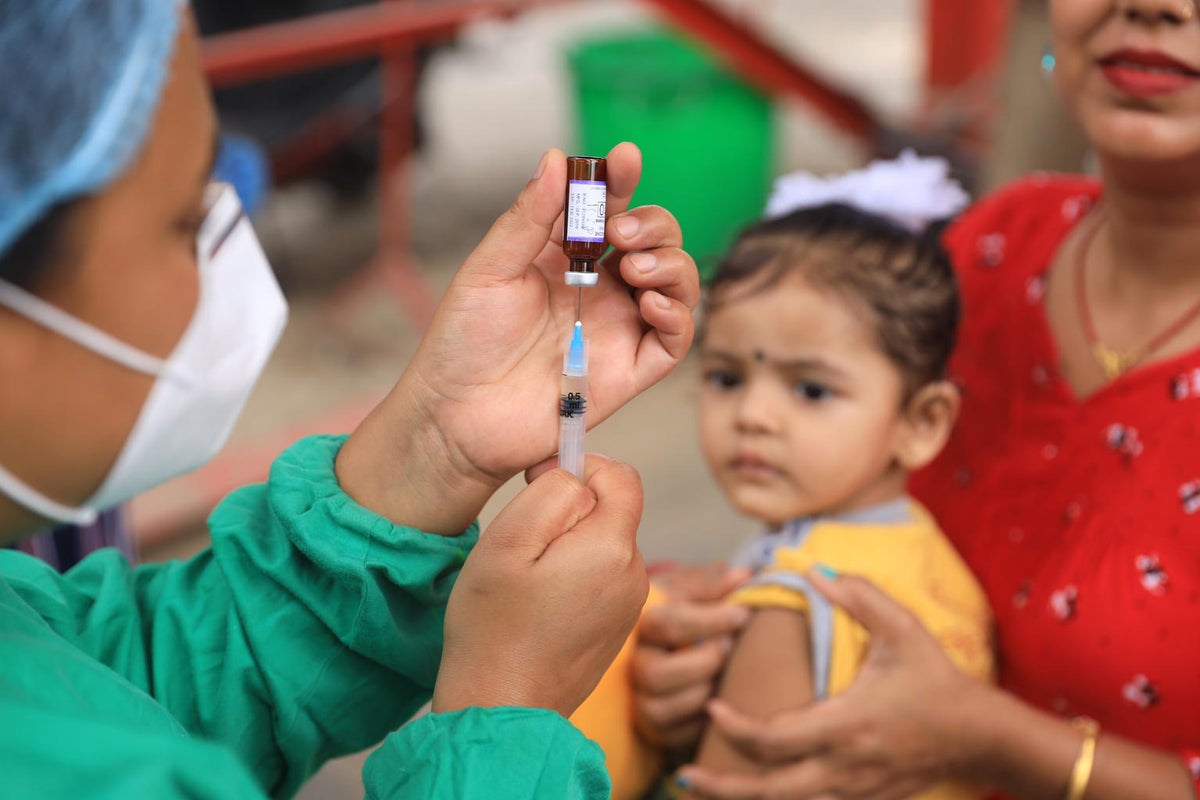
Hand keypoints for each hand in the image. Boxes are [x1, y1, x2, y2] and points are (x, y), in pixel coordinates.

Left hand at [337, 143, 698, 532]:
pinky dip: (678, 314)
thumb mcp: (489, 269)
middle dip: (652, 224)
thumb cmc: (463, 344)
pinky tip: (650, 303)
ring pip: (676, 284)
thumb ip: (528, 217)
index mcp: (565, 258)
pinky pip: (676, 340)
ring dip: (670, 263)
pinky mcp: (630, 371)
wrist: (456, 416)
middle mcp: (599, 289)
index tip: (625, 159)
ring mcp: (618, 328)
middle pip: (655, 241)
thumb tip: (556, 157)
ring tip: (634, 266)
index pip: (608, 208)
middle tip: (620, 232)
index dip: (621, 181)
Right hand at [432, 455, 647, 717]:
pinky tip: (543, 606)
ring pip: (605, 543)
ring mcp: (631, 603)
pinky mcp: (619, 625)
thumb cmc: (494, 624)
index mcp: (613, 547)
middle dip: (571, 514)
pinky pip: (603, 577)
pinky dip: (576, 578)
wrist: (502, 707)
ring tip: (531, 582)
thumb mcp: (509, 539)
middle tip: (525, 548)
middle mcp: (636, 573)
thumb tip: (577, 473)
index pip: (621, 476)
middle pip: (611, 510)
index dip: (580, 469)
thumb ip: (552, 491)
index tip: (538, 489)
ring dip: (572, 547)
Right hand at [632, 564, 752, 750]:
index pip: (667, 624)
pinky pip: (676, 736)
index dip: (708, 620)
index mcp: (642, 624)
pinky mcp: (657, 730)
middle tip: (729, 648)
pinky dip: (703, 720)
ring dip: (703, 692)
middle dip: (703, 662)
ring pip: (664, 708)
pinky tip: (718, 698)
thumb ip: (713, 583)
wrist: (676, 650)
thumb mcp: (694, 592)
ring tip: (726, 674)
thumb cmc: (686, 614)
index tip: (743, 613)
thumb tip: (742, 575)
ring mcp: (642, 700)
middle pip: (656, 674)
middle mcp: (635, 664)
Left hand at [677, 570, 987, 799]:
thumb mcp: (904, 628)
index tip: (711, 709)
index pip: (775, 738)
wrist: (979, 736)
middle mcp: (845, 766)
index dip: (736, 728)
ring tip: (702, 792)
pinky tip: (750, 795)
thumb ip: (860, 595)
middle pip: (770, 790)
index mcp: (847, 724)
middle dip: (723, 787)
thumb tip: (814, 571)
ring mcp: (854, 790)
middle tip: (681, 775)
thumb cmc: (936, 679)